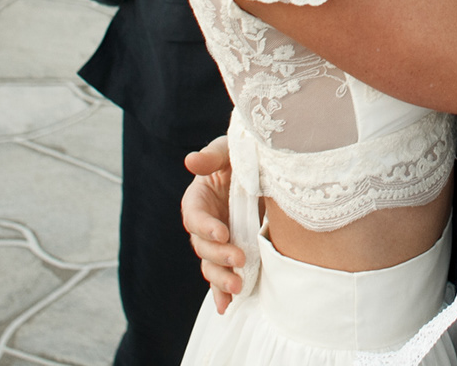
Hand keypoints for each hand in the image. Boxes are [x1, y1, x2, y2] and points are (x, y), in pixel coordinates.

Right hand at [181, 138, 243, 312]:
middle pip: (202, 246)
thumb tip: (191, 160)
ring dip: (221, 279)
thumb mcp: (230, 150)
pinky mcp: (231, 253)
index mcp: (198, 198)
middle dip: (219, 256)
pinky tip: (227, 306)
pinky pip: (222, 275)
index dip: (206, 226)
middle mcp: (204, 224)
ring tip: (238, 286)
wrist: (265, 172)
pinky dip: (222, 293)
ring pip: (210, 265)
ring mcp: (217, 242)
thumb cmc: (243, 155)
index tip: (223, 232)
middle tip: (239, 259)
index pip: (194, 216)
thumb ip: (213, 156)